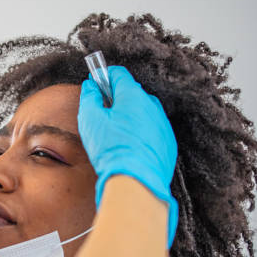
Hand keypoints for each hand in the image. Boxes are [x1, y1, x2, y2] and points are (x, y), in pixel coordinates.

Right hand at [78, 66, 178, 247]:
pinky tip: (129, 149)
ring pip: (143, 113)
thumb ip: (89, 97)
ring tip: (115, 137)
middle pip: (132, 94)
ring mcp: (162, 124)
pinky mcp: (167, 143)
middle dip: (117, 100)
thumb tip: (90, 87)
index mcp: (133, 96)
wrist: (135, 181)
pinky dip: (140, 135)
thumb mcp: (90, 120)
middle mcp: (152, 106)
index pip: (119, 74)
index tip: (96, 83)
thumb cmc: (112, 149)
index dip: (105, 77)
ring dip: (129, 118)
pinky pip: (152, 131)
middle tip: (103, 114)